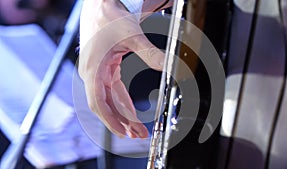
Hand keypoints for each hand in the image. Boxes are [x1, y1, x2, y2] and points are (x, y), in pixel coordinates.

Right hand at [78, 0, 163, 137]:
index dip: (111, 120)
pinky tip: (130, 111)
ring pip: (108, 99)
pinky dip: (121, 102)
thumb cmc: (109, 17)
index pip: (99, 103)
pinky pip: (111, 90)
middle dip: (120, 121)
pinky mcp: (103, 68)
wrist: (99, 4)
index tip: (123, 132)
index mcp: (94, 69)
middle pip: (104, 105)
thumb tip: (171, 66)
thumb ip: (151, 53)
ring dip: (121, 113)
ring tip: (136, 127)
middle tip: (137, 134)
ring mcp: (96, 71)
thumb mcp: (132, 35)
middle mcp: (92, 73)